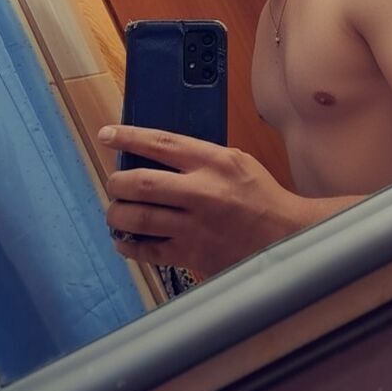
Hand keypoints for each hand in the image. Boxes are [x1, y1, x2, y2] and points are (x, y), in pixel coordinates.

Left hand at [98, 125, 309, 276]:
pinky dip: (129, 245)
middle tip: (113, 185)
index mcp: (212, 162)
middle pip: (141, 183)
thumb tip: (156, 153)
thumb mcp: (235, 161)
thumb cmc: (260, 196)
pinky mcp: (192, 254)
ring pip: (139, 219)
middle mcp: (201, 191)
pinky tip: (125, 241)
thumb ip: (199, 156)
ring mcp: (194, 225)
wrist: (284, 236)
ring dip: (117, 215)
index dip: (128, 137)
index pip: (161, 143)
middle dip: (117, 183)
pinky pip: (148, 251)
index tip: (107, 136)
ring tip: (115, 212)